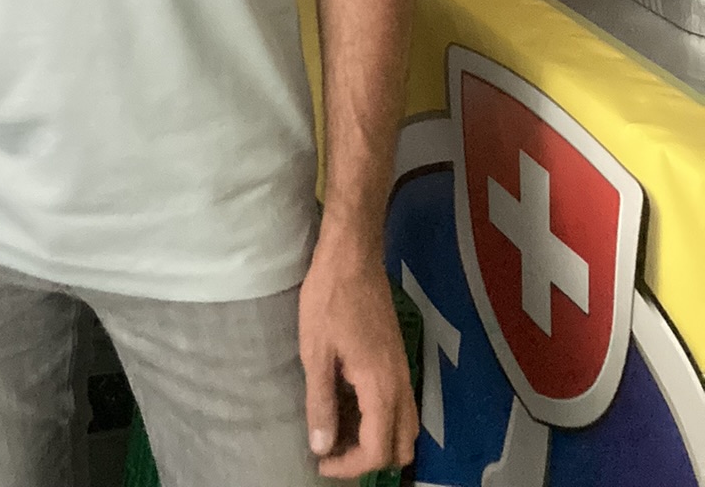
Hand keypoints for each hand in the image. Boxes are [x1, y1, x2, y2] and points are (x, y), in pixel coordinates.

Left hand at [298, 236, 417, 479]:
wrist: (353, 255)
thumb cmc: (329, 298)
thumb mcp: (315, 350)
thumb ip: (321, 402)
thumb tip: (321, 447)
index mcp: (380, 387)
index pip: (377, 451)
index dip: (349, 467)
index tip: (321, 463)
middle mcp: (400, 385)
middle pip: (400, 448)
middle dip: (369, 460)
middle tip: (333, 452)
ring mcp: (403, 371)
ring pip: (405, 428)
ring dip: (378, 442)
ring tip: (340, 433)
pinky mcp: (398, 358)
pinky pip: (401, 406)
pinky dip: (381, 421)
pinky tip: (350, 406)